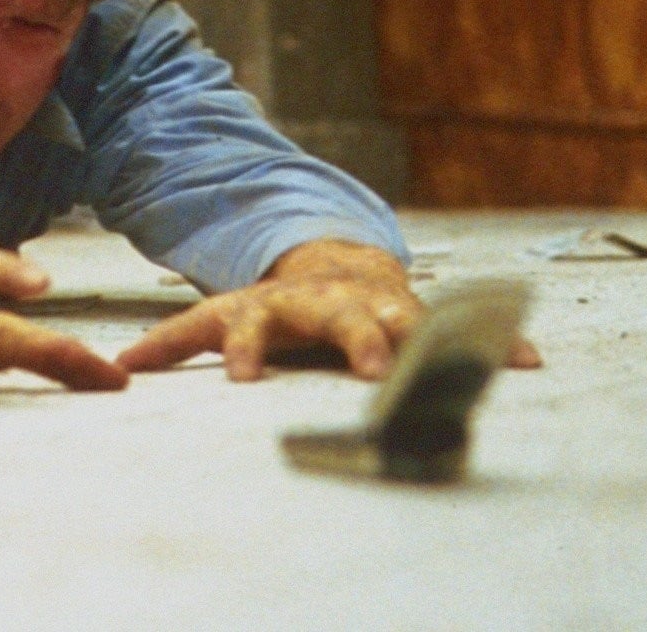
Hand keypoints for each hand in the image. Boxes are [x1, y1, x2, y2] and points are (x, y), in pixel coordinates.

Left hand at [115, 238, 542, 380]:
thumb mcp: (223, 314)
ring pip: (403, 318)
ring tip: (456, 357)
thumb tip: (119, 366)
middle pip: (340, 321)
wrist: (335, 266)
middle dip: (358, 342)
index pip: (251, 325)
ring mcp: (376, 304)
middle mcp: (326, 303)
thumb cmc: (274, 307)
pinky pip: (459, 325)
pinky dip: (493, 341)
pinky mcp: (419, 310)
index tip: (243, 380)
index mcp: (271, 307)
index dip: (246, 351)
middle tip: (374, 369)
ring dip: (427, 338)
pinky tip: (527, 359)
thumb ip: (176, 340)